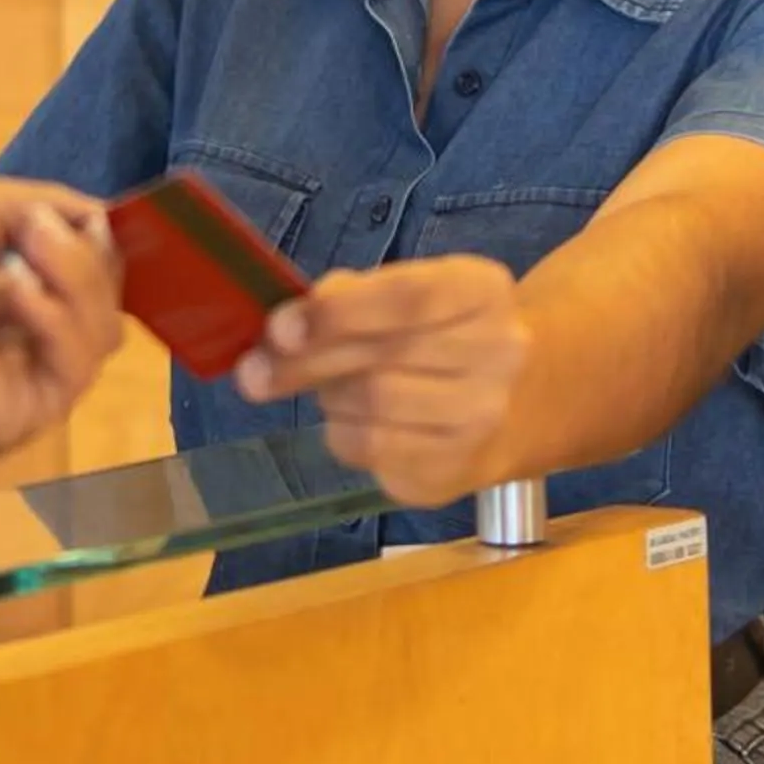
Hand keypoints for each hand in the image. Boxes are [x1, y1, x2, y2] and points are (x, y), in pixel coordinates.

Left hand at [0, 179, 122, 477]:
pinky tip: (12, 296)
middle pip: (103, 310)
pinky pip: (73, 370)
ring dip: (73, 281)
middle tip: (36, 229)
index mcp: (2, 298)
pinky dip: (54, 322)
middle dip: (84, 262)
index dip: (99, 252)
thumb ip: (53, 208)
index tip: (97, 220)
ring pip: (100, 337)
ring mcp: (19, 386)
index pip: (87, 284)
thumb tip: (106, 217)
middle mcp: (14, 346)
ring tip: (21, 252)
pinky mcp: (19, 419)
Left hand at [234, 256, 531, 508]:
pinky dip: (343, 436)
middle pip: (383, 362)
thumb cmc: (433, 334)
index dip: (339, 314)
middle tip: (253, 370)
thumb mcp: (401, 293)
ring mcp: (484, 418)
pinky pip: (373, 453)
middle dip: (305, 365)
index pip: (409, 298)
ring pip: (374, 411)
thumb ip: (346, 298)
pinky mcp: (456, 471)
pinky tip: (351, 422)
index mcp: (482, 291)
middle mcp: (499, 354)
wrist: (510, 402)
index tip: (281, 328)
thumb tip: (285, 326)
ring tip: (328, 389)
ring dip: (329, 400)